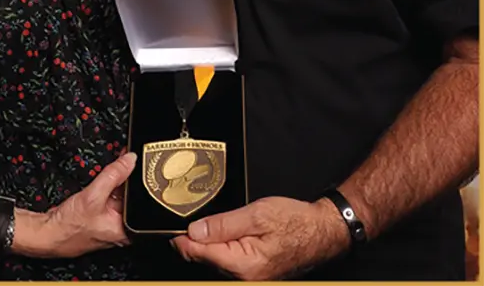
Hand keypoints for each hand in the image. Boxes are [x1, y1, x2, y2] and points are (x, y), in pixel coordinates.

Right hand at [14, 152, 135, 258]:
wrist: (46, 233)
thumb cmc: (68, 227)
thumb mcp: (93, 196)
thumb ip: (113, 176)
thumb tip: (129, 160)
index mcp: (125, 230)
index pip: (141, 203)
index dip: (143, 183)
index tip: (142, 165)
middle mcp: (119, 227)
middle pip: (130, 197)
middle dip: (130, 179)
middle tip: (130, 160)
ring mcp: (109, 221)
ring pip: (120, 195)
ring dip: (119, 179)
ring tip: (119, 163)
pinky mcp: (99, 215)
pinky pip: (109, 195)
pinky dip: (109, 184)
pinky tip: (107, 175)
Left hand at [172, 195, 350, 279]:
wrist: (321, 232)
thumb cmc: (295, 222)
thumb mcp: (256, 214)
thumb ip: (223, 224)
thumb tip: (194, 231)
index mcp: (243, 265)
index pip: (199, 254)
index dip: (182, 239)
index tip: (172, 228)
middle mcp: (244, 280)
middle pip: (205, 260)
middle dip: (195, 241)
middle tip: (189, 220)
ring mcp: (249, 281)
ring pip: (215, 262)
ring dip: (208, 245)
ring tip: (207, 226)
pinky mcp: (253, 277)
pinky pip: (228, 265)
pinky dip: (221, 250)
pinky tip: (223, 235)